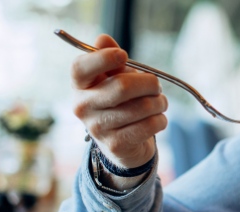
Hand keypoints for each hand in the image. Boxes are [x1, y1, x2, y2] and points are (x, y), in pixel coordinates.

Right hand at [71, 34, 167, 169]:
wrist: (121, 143)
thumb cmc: (118, 102)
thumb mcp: (112, 78)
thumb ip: (109, 58)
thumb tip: (102, 39)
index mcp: (79, 85)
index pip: (80, 68)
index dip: (102, 58)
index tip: (123, 55)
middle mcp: (83, 107)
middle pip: (122, 87)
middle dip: (149, 83)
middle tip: (156, 86)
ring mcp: (98, 128)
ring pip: (142, 107)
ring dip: (159, 102)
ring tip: (159, 103)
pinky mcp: (116, 145)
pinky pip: (149, 125)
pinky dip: (160, 119)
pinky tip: (157, 118)